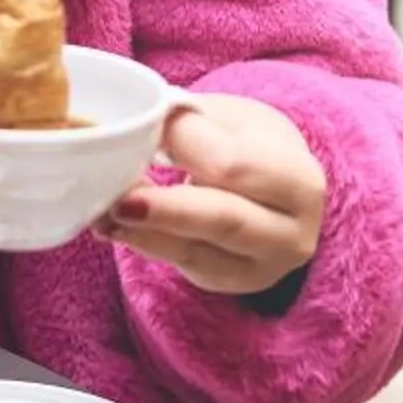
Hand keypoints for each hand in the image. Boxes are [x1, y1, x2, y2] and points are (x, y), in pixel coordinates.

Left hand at [96, 94, 323, 295]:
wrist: (274, 190)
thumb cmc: (248, 143)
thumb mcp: (229, 119)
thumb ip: (192, 122)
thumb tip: (140, 126)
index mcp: (300, 181)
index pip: (233, 166)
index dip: (182, 147)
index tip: (140, 127)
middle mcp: (291, 234)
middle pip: (221, 220)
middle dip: (163, 208)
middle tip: (117, 197)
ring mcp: (261, 268)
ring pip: (194, 251)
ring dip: (141, 230)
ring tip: (102, 209)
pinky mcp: (227, 282)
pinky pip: (179, 266)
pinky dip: (142, 242)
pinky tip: (113, 225)